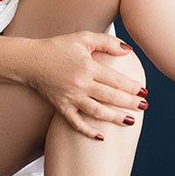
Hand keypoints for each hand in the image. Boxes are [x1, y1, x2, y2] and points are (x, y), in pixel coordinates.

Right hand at [25, 32, 146, 138]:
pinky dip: (88, 131)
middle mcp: (81, 84)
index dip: (132, 86)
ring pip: (97, 112)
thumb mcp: (82, 38)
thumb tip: (128, 50)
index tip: (144, 91)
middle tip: (144, 106)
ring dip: (115, 118)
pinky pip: (76, 123)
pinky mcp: (61, 107)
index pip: (116, 79)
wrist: (30, 60)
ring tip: (130, 122)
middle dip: (130, 103)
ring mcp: (70, 97)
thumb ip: (107, 42)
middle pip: (110, 96)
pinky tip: (101, 137)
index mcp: (88, 66)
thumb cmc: (58, 47)